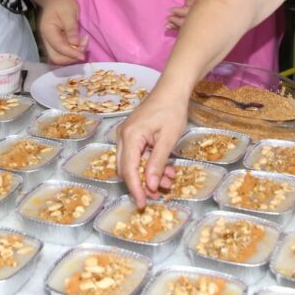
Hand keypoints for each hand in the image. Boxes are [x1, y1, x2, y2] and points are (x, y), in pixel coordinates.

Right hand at [38, 0, 87, 63]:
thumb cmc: (62, 3)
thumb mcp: (69, 13)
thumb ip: (71, 29)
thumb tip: (75, 44)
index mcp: (48, 31)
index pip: (59, 47)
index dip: (71, 53)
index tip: (83, 56)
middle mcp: (47, 39)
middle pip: (56, 57)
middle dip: (71, 57)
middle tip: (84, 48)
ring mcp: (51, 42)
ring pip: (60, 57)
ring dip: (73, 55)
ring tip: (84, 44)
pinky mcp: (56, 43)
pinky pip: (63, 53)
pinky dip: (72, 52)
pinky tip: (80, 44)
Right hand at [117, 89, 188, 207]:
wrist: (172, 90)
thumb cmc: (172, 110)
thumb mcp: (168, 139)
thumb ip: (158, 163)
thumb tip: (150, 186)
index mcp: (130, 136)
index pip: (129, 170)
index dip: (135, 189)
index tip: (143, 204)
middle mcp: (123, 136)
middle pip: (126, 169)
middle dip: (142, 184)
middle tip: (158, 194)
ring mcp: (126, 135)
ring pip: (132, 164)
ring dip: (148, 174)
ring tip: (168, 179)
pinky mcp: (132, 135)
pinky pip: (137, 156)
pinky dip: (149, 164)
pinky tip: (165, 169)